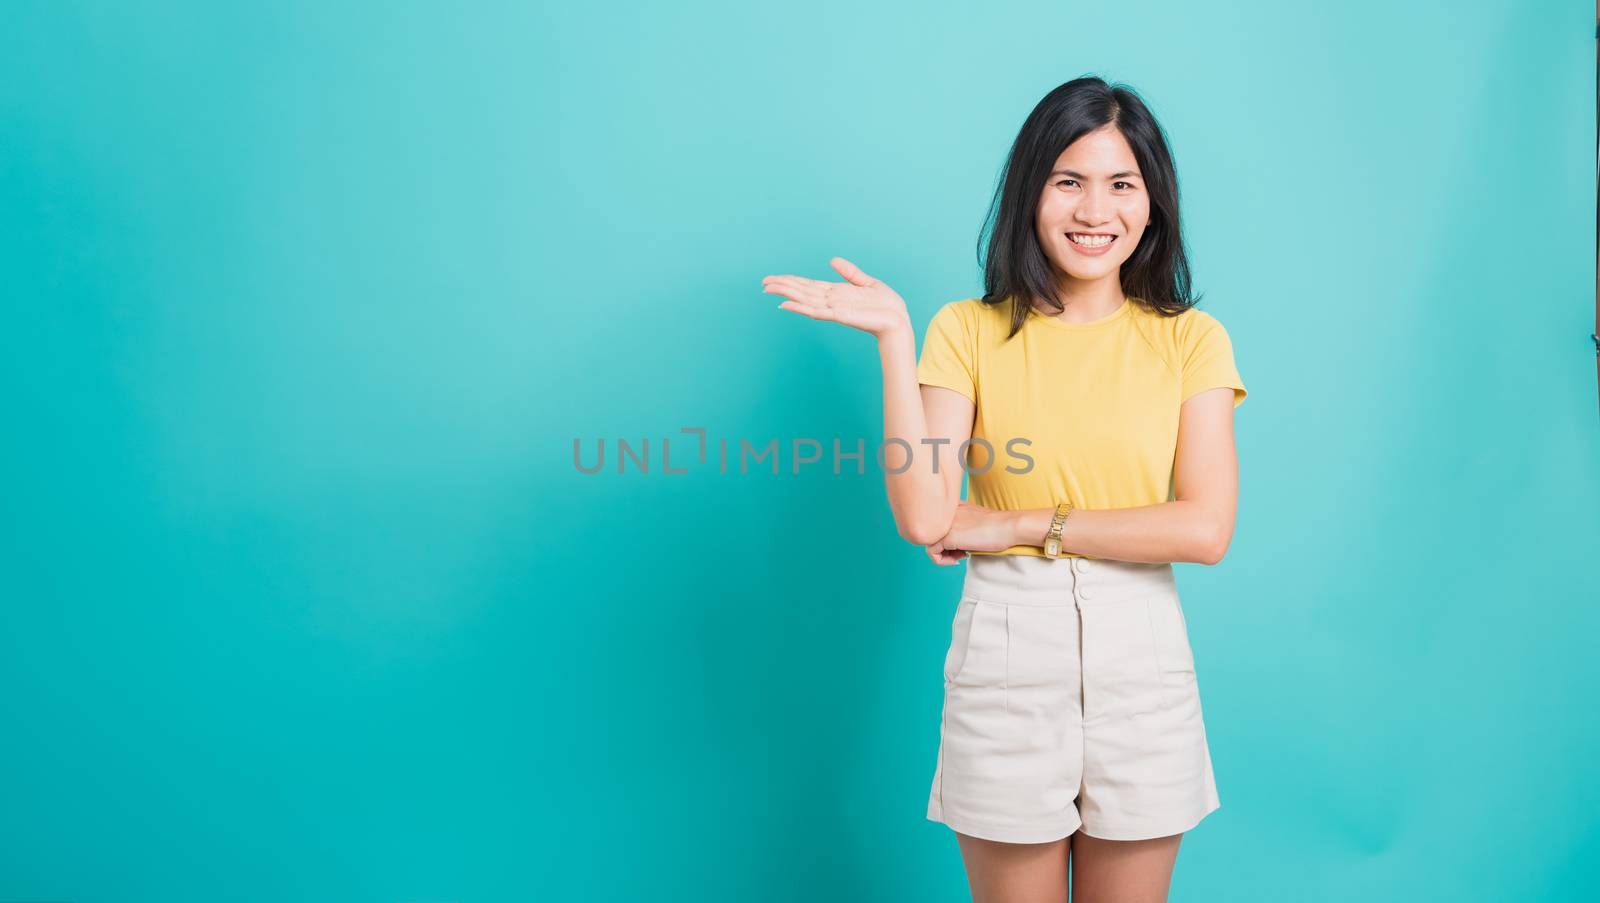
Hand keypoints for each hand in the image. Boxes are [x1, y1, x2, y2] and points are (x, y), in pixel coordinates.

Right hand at [761, 257, 911, 338]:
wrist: (898, 320)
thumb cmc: (885, 305)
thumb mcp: (867, 282)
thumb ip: (849, 272)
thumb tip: (832, 260)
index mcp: (837, 292)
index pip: (808, 285)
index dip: (791, 281)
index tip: (774, 279)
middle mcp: (831, 301)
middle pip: (801, 291)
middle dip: (782, 286)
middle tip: (763, 283)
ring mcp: (833, 309)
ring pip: (804, 300)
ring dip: (786, 294)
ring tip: (769, 289)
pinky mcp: (839, 316)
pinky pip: (816, 311)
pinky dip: (800, 308)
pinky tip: (786, 304)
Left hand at [925, 500, 1017, 564]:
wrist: (1009, 526)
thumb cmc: (997, 526)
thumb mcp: (972, 519)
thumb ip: (958, 524)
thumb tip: (948, 542)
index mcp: (950, 505)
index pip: (935, 525)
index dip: (946, 539)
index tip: (961, 545)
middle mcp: (944, 512)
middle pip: (931, 535)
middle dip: (944, 547)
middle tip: (961, 552)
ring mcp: (944, 524)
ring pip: (928, 543)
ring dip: (943, 555)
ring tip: (960, 555)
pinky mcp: (947, 536)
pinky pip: (932, 553)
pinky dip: (942, 561)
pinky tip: (959, 559)